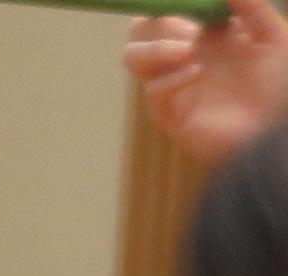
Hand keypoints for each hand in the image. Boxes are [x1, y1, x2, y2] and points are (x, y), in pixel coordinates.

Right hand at [131, 0, 287, 165]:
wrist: (276, 131)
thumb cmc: (282, 85)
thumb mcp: (274, 34)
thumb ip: (250, 6)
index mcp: (206, 35)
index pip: (168, 12)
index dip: (168, 4)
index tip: (183, 2)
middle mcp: (184, 58)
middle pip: (140, 31)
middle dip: (155, 24)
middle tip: (188, 30)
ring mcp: (174, 86)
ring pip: (133, 57)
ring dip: (155, 48)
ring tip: (187, 49)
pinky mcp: (170, 115)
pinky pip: (153, 91)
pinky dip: (171, 78)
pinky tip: (197, 73)